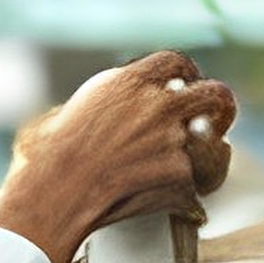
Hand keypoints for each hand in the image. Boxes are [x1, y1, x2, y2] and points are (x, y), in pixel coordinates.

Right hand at [0, 51, 236, 262]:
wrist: (52, 195)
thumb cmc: (44, 159)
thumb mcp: (61, 114)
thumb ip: (91, 108)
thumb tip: (85, 116)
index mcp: (128, 83)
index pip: (175, 62)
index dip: (185, 72)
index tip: (186, 81)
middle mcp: (157, 105)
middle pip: (212, 93)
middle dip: (219, 104)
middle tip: (217, 115)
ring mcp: (172, 141)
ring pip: (212, 143)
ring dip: (211, 151)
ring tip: (208, 160)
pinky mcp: (179, 176)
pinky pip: (194, 184)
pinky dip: (186, 194)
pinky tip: (178, 200)